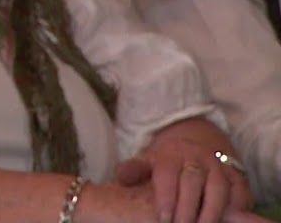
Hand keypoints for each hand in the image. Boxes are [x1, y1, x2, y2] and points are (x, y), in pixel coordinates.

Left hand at [117, 117, 252, 222]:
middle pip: (194, 182)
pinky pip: (240, 190)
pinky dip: (235, 206)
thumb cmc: (167, 162)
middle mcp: (197, 157)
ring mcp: (219, 165)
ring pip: (219, 187)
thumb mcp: (148, 161)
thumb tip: (120, 176)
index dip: (166, 198)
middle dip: (188, 208)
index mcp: (171, 154)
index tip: (163, 219)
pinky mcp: (237, 175)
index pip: (168, 175)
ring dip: (212, 210)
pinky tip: (227, 220)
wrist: (196, 144)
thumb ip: (134, 169)